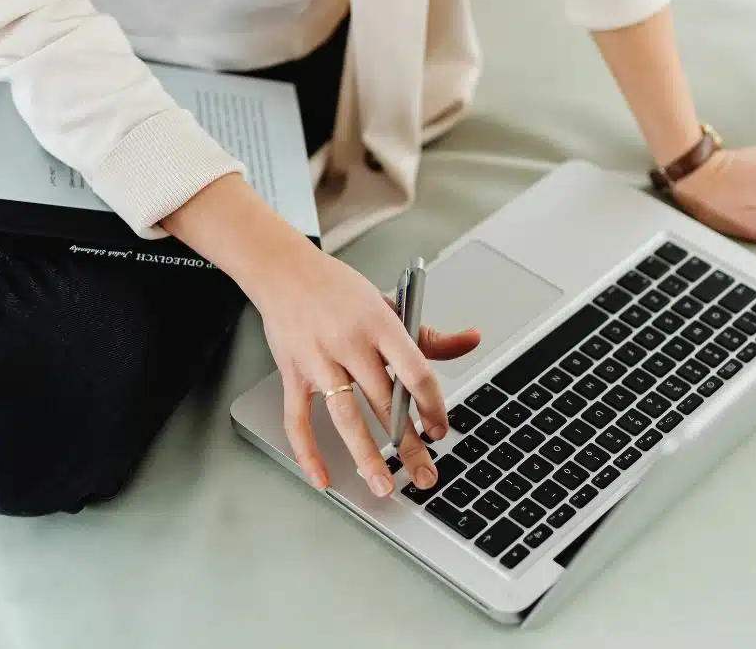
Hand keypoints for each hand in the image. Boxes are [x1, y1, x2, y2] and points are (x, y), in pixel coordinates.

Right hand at [161, 174, 479, 495]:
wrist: (283, 269)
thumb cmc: (339, 290)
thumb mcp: (388, 304)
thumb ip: (428, 333)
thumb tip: (472, 340)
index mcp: (380, 324)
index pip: (415, 371)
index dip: (431, 405)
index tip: (440, 429)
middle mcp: (350, 343)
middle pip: (384, 402)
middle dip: (408, 444)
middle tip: (426, 476)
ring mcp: (319, 360)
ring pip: (345, 417)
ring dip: (366, 456)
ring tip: (383, 485)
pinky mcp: (293, 373)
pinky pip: (298, 419)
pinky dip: (308, 452)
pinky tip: (324, 477)